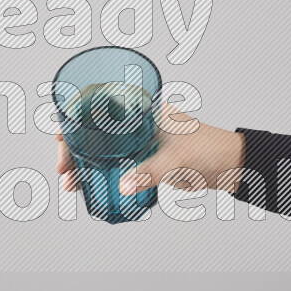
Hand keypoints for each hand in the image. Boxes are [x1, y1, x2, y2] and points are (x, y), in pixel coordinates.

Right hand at [55, 103, 245, 193]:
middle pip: (93, 129)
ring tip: (70, 183)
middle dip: (73, 148)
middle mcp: (136, 121)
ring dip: (82, 163)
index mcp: (142, 108)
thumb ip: (148, 172)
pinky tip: (87, 185)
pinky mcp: (143, 159)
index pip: (99, 105)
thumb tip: (122, 184)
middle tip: (64, 169)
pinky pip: (113, 163)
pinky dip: (98, 173)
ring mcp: (138, 140)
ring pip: (100, 148)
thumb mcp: (175, 159)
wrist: (229, 166)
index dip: (75, 119)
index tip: (61, 136)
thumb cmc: (208, 149)